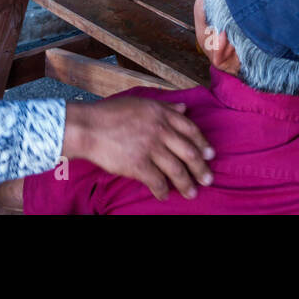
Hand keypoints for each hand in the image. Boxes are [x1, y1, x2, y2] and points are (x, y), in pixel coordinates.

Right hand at [63, 98, 213, 200]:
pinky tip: (165, 195)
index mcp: (162, 114)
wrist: (88, 127)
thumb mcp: (141, 103)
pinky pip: (157, 182)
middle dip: (201, 168)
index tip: (210, 154)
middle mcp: (160, 130)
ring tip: (192, 193)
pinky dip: (163, 191)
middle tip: (208, 179)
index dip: (202, 144)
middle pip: (188, 152)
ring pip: (176, 170)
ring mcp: (150, 148)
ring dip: (186, 184)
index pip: (190, 130)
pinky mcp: (138, 165)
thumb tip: (184, 107)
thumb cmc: (111, 113)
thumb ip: (165, 107)